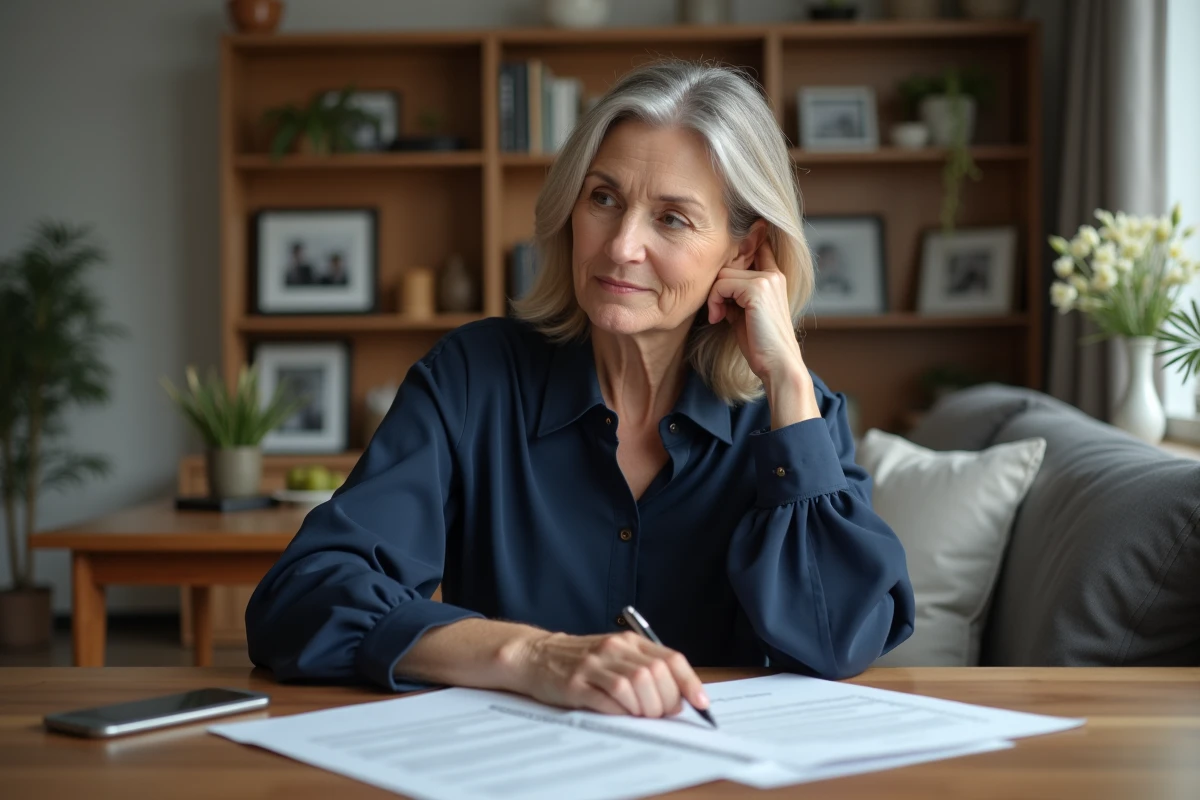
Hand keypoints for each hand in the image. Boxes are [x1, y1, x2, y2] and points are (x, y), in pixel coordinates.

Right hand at [508, 630, 709, 717]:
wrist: (536, 655)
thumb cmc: (580, 660)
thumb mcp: (615, 655)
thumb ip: (644, 669)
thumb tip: (678, 698)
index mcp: (628, 641)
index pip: (670, 659)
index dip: (690, 683)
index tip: (701, 703)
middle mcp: (614, 649)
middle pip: (655, 675)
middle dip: (665, 701)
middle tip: (661, 714)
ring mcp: (594, 665)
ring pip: (635, 686)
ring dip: (645, 709)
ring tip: (641, 716)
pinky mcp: (576, 683)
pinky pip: (608, 699)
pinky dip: (622, 712)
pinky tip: (621, 714)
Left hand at [705, 239, 806, 389]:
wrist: (778, 364)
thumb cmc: (760, 344)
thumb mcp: (744, 314)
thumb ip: (735, 295)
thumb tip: (716, 285)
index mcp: (774, 278)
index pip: (758, 246)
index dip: (746, 242)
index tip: (741, 236)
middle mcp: (773, 274)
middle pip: (729, 264)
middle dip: (717, 288)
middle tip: (717, 311)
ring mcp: (767, 280)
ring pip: (722, 274)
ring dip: (713, 297)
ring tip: (718, 316)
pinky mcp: (757, 288)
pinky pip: (721, 285)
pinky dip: (714, 302)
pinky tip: (718, 318)